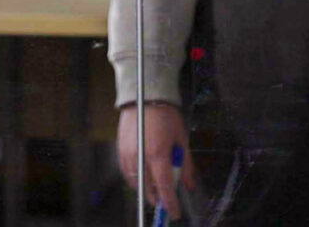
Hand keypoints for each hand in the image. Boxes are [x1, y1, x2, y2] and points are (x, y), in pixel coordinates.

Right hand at [117, 103, 195, 219]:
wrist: (146, 96)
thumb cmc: (166, 115)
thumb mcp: (181, 138)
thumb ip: (185, 164)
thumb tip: (188, 184)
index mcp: (158, 154)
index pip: (164, 188)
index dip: (170, 203)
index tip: (174, 212)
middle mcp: (141, 157)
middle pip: (148, 189)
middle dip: (158, 198)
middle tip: (165, 198)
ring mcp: (128, 154)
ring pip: (135, 183)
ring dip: (146, 189)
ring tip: (154, 187)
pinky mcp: (120, 149)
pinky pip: (126, 173)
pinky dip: (134, 179)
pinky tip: (142, 176)